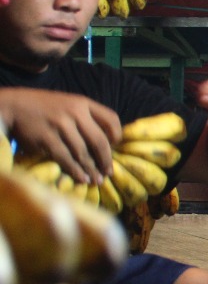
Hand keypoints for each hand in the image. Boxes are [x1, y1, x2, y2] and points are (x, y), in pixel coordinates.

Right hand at [0, 88, 120, 183]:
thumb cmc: (45, 108)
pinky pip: (66, 159)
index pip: (111, 119)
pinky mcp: (46, 138)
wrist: (13, 106)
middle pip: (100, 141)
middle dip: (106, 160)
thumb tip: (107, 143)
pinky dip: (76, 171)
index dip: (116, 136)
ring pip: (83, 153)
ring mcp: (60, 125)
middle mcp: (74, 112)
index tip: (115, 147)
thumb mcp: (69, 104)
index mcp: (83, 103)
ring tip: (96, 180)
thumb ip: (86, 118)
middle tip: (108, 172)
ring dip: (91, 170)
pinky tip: (82, 178)